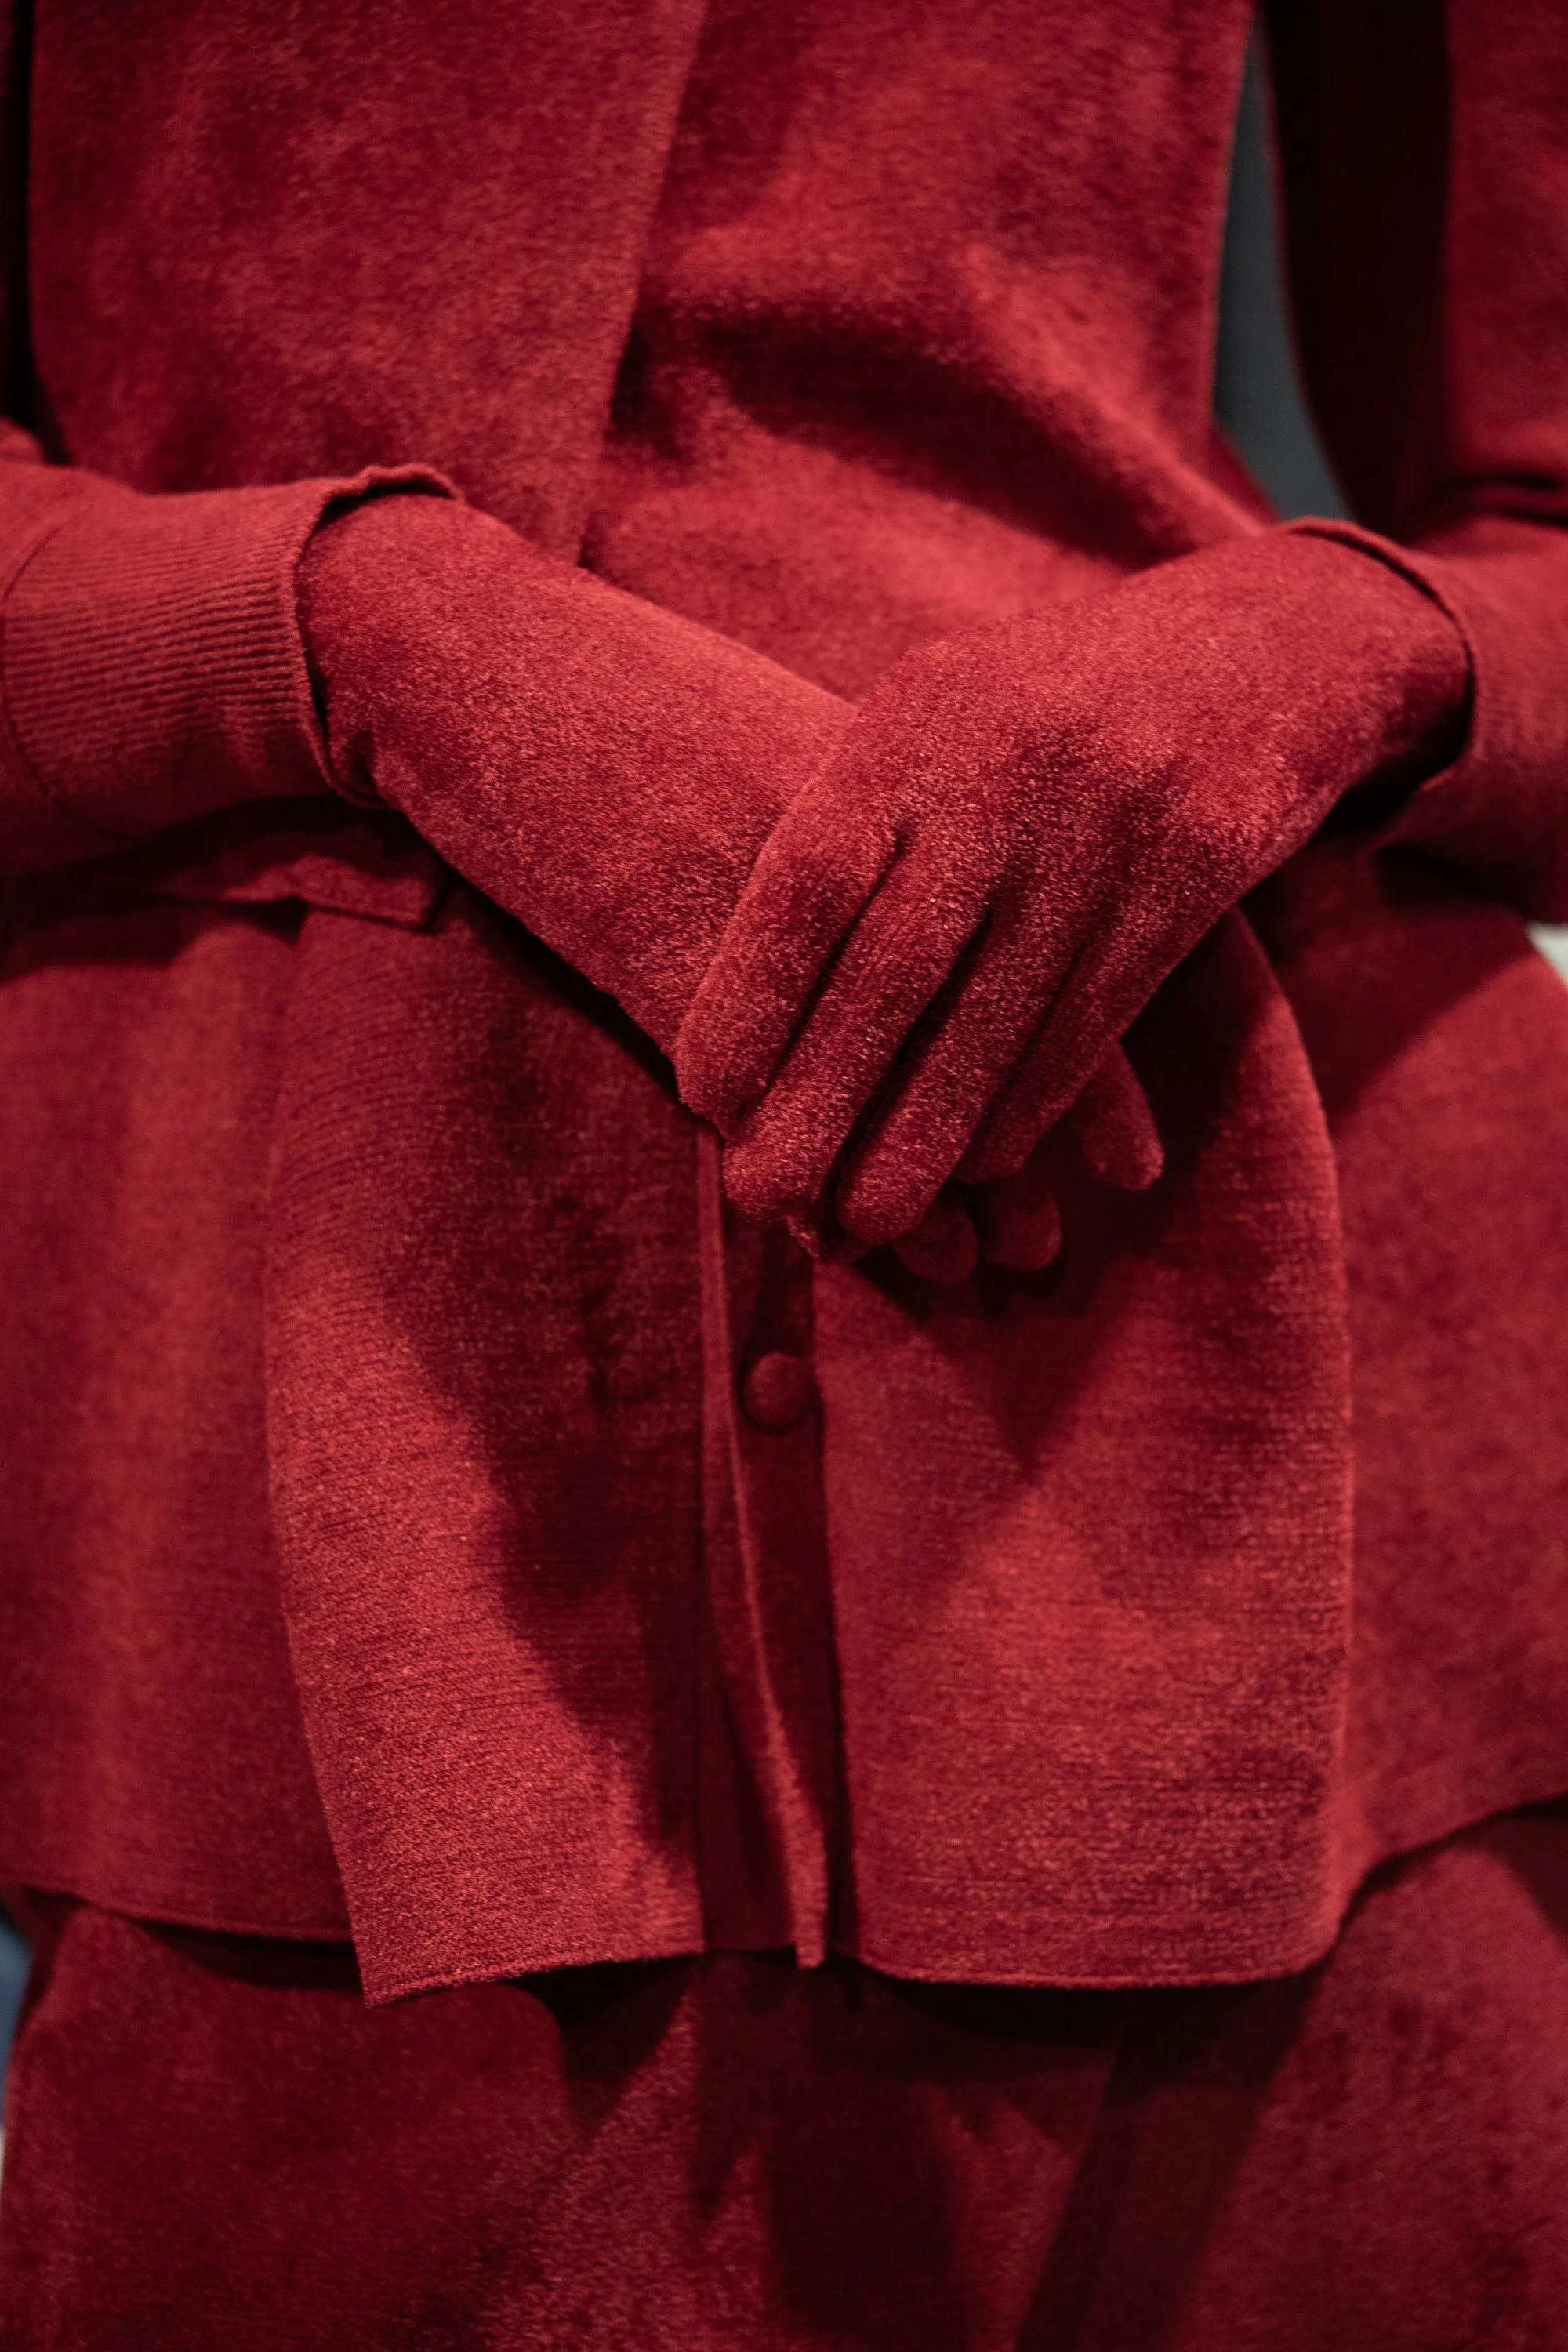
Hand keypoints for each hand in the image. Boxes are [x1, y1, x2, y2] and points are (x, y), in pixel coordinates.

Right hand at [298, 491, 1166, 1280]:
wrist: (516, 678)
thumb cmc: (681, 733)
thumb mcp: (822, 776)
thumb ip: (921, 865)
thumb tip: (1015, 982)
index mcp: (930, 783)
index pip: (1054, 945)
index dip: (1094, 1078)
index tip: (1137, 1176)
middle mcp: (874, 827)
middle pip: (979, 1018)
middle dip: (1013, 1153)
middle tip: (1039, 1252)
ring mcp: (768, 879)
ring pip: (872, 1063)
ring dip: (910, 1178)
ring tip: (957, 1267)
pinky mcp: (668, 929)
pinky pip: (756, 1077)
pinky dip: (793, 1159)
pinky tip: (817, 1232)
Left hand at [674, 530, 1467, 1246]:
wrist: (1248, 648)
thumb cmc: (1033, 704)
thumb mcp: (936, 711)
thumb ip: (854, 816)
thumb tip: (738, 987)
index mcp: (916, 714)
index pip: (810, 875)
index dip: (751, 996)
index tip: (702, 1097)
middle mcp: (1007, 767)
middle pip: (896, 968)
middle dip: (822, 1099)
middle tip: (762, 1197)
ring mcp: (1108, 824)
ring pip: (996, 1020)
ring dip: (924, 1140)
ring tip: (862, 1225)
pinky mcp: (1193, 877)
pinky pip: (1087, 1028)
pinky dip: (1022, 1109)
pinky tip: (975, 1170)